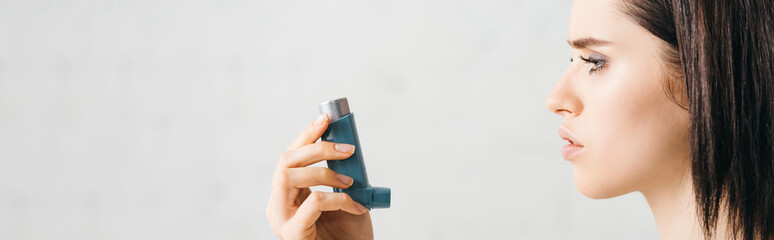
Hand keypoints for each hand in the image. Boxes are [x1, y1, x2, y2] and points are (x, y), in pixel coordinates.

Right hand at [267, 113, 373, 239]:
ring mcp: (280, 220)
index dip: (306, 135)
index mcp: (285, 194)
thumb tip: (346, 147)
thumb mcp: (346, 197)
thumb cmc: (348, 234)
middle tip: (347, 148)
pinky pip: (312, 203)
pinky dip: (337, 198)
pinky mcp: (291, 233)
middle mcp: (276, 205)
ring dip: (324, 171)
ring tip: (349, 181)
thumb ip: (340, 176)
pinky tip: (355, 205)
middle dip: (316, 148)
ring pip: (289, 177)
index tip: (325, 118)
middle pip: (285, 162)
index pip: (289, 157)